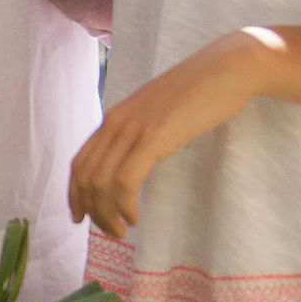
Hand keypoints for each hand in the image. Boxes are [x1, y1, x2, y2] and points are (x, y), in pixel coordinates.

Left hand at [68, 31, 265, 238]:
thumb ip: (141, 132)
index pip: (80, 161)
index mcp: (114, 117)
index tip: (80, 217)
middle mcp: (115, 121)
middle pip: (85, 176)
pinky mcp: (154, 137)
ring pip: (101, 182)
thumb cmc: (199, 93)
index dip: (74, 193)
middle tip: (110, 232)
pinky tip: (135, 217)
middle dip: (91, 210)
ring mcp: (133, 128)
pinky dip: (123, 205)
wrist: (226, 69)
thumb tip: (134, 158)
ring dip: (106, 214)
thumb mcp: (158, 113)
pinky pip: (125, 180)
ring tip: (122, 230)